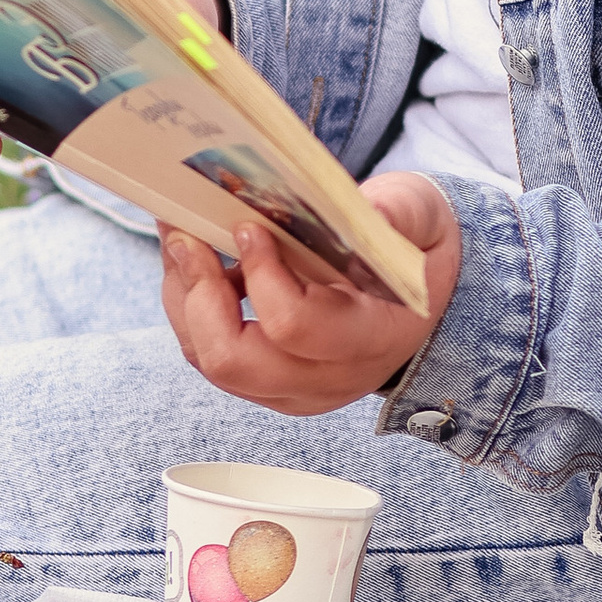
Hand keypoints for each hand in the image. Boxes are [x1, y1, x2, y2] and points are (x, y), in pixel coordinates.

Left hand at [157, 170, 462, 416]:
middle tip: (187, 238)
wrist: (417, 296)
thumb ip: (399, 214)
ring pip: (210, 360)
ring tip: (181, 241)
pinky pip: (208, 356)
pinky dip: (190, 310)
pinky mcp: (266, 384)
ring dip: (184, 300)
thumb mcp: (421, 219)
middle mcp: (328, 379)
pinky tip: (195, 264)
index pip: (296, 326)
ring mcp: (292, 389)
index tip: (249, 226)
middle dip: (200, 295)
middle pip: (235, 361)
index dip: (261, 276)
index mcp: (371, 339)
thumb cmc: (414, 250)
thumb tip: (367, 212)